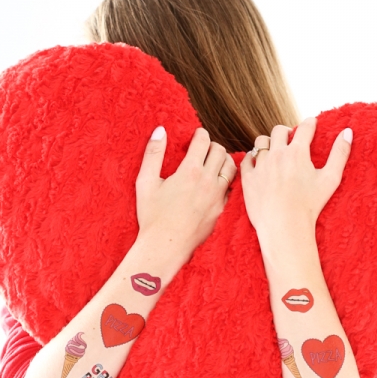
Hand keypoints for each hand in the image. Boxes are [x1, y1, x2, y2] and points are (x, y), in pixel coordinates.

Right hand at [135, 125, 236, 260]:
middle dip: (211, 146)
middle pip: (220, 151)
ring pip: (231, 168)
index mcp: (190, 171)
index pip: (204, 140)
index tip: (195, 136)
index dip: (199, 134)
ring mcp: (217, 196)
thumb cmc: (152, 216)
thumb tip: (160, 130)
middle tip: (202, 150)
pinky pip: (230, 188)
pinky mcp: (221, 209)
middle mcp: (208, 182)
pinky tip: (213, 183)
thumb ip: (153, 153)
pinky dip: (225, 180)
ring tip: (210, 163)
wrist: (166, 247)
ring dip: (222, 161)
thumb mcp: (146, 182)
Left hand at [240, 118, 352, 241]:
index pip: (304, 127)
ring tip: (274, 150)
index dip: (310, 123)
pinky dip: (253, 158)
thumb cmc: (310, 205)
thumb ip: (340, 153)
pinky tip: (259, 163)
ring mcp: (260, 165)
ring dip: (269, 143)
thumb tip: (348, 132)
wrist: (284, 227)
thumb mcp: (331, 179)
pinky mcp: (248, 178)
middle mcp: (276, 154)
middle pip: (279, 130)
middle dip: (287, 131)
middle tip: (292, 139)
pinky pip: (246, 159)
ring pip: (261, 142)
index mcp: (297, 152)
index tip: (312, 123)